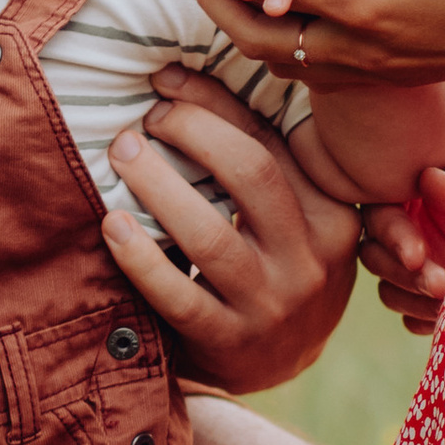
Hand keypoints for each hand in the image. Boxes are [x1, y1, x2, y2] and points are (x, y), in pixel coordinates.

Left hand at [101, 67, 358, 392]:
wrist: (281, 364)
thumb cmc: (275, 268)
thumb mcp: (294, 218)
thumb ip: (263, 163)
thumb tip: (181, 82)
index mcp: (332, 213)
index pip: (270, 140)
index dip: (212, 102)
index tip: (164, 79)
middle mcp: (312, 258)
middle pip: (250, 173)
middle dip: (190, 131)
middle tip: (142, 122)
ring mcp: (273, 305)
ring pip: (211, 235)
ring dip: (158, 186)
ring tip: (121, 155)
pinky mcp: (232, 344)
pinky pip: (180, 296)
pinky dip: (141, 258)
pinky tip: (112, 226)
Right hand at [360, 119, 444, 331]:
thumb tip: (428, 184)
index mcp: (417, 182)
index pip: (378, 211)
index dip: (389, 235)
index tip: (418, 255)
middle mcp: (418, 221)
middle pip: (377, 255)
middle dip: (399, 274)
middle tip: (439, 285)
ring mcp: (435, 259)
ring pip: (394, 289)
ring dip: (411, 301)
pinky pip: (421, 315)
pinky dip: (429, 321)